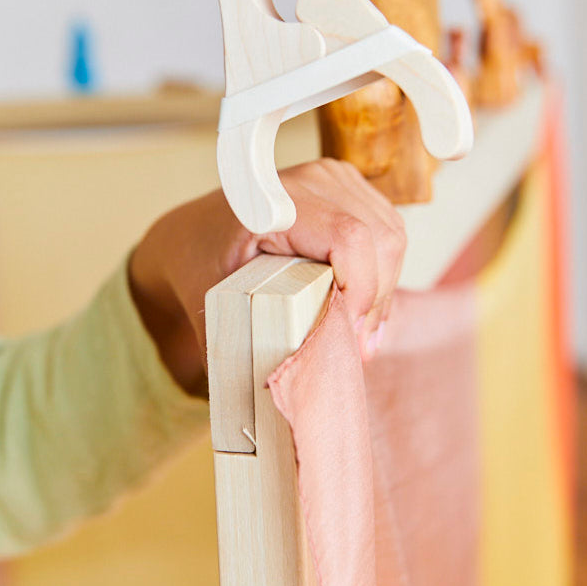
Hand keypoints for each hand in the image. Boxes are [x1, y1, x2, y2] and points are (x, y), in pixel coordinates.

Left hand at [129, 159, 406, 394]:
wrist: (195, 234)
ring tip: (359, 333)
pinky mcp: (349, 188)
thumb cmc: (200, 270)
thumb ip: (247, 351)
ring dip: (382, 290)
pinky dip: (382, 273)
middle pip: (381, 239)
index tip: (350, 337)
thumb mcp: (217, 311)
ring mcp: (334, 177)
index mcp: (275, 203)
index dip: (362, 291)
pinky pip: (388, 232)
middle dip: (376, 300)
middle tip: (357, 348)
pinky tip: (361, 306)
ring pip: (392, 236)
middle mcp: (311, 179)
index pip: (349, 238)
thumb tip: (276, 408)